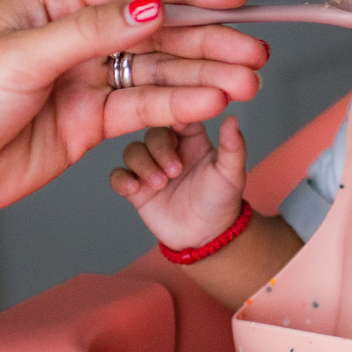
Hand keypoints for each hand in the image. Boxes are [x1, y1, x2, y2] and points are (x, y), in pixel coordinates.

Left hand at [0, 0, 267, 220]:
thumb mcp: (24, 57)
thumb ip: (93, 32)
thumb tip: (151, 7)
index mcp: (55, 4)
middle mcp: (75, 38)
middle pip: (157, 32)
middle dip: (210, 40)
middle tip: (256, 49)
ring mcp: (84, 81)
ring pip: (157, 74)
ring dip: (203, 77)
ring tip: (247, 82)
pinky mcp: (87, 123)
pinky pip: (142, 109)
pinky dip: (178, 107)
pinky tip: (210, 104)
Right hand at [111, 116, 249, 249]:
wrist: (207, 235)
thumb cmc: (222, 200)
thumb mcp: (231, 173)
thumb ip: (233, 146)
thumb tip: (233, 117)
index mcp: (191, 138)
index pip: (177, 116)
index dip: (173, 115)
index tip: (177, 124)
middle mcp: (168, 149)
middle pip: (152, 133)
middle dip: (160, 149)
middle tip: (175, 172)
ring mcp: (150, 168)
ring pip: (132, 151)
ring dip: (143, 165)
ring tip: (160, 184)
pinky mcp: (137, 189)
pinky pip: (117, 176)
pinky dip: (121, 180)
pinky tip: (134, 189)